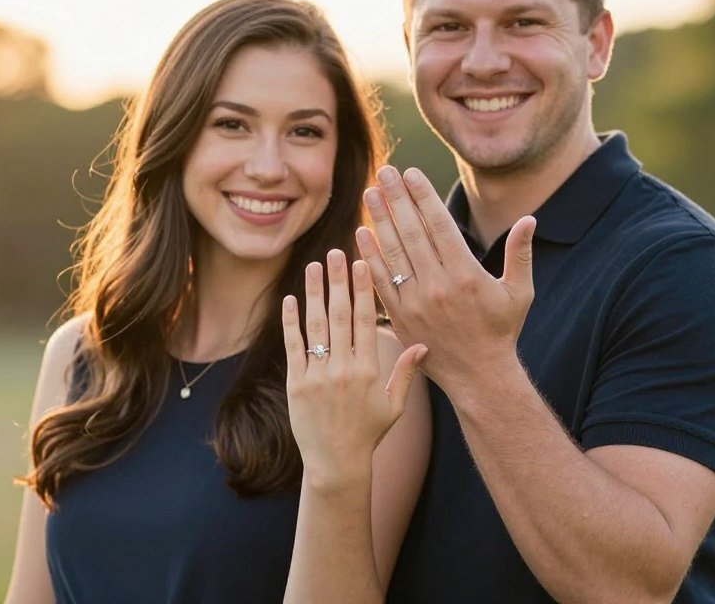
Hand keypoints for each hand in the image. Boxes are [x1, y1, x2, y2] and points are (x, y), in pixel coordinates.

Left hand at [283, 249, 426, 491]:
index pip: (367, 320)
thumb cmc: (368, 433)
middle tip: (335, 253)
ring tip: (312, 266)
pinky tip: (290, 299)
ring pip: (316, 326)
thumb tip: (424, 344)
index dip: (364, 290)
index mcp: (368, 369)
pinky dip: (291, 322)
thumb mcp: (394, 405)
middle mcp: (343, 368)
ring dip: (313, 293)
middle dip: (338, 281)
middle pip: (341, 315)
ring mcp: (318, 376)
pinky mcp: (296, 384)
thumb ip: (406, 373)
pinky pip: (293, 347)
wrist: (336, 463)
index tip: (362, 264)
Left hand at [355, 166, 535, 391]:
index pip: (439, 225)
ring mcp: (416, 302)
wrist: (478, 376)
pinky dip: (370, 257)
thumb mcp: (519, 293)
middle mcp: (438, 286)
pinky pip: (380, 282)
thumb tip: (530, 219)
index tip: (410, 173)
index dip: (422, 196)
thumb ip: (521, 254)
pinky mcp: (400, 318)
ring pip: (393, 253)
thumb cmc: (501, 331)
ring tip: (370, 193)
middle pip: (411, 232)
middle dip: (397, 199)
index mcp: (467, 275)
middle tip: (385, 172)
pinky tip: (361, 233)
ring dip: (379, 220)